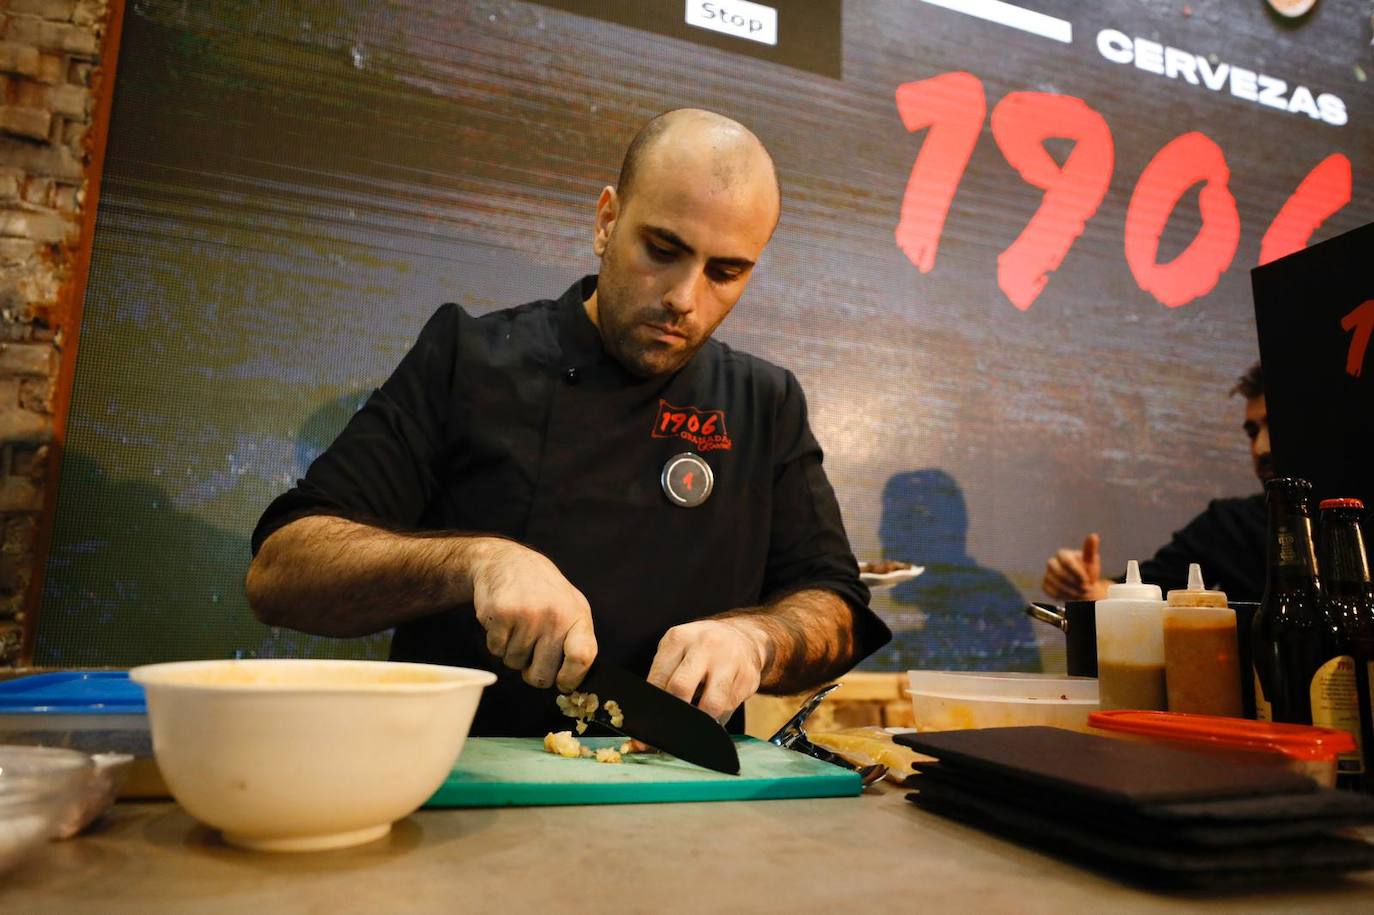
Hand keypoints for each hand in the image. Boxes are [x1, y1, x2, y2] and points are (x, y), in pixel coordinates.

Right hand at [469, 541, 596, 690]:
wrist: (508, 561)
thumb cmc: (544, 592)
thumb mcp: (571, 608)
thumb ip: (577, 643)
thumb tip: (572, 686)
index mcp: (577, 616)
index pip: (582, 657)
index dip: (571, 679)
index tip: (563, 682)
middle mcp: (554, 616)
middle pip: (543, 675)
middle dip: (534, 672)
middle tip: (532, 651)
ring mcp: (526, 615)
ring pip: (515, 664)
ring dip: (513, 652)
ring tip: (518, 626)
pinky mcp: (500, 614)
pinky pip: (496, 651)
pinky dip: (496, 642)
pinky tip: (504, 621)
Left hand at [647, 618, 766, 722]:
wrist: (741, 636)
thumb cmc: (700, 648)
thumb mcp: (677, 651)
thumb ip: (663, 678)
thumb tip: (648, 718)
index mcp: (679, 638)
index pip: (659, 679)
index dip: (652, 707)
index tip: (648, 727)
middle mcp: (705, 645)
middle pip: (681, 688)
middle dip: (674, 713)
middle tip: (672, 725)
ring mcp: (730, 661)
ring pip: (711, 705)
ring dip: (701, 720)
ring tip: (696, 720)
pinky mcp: (748, 677)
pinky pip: (729, 708)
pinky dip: (718, 717)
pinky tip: (714, 711)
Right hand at [1042, 533, 1107, 600]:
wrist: (1082, 586)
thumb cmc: (1087, 571)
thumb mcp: (1091, 560)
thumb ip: (1090, 549)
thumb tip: (1094, 535)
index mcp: (1063, 554)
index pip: (1067, 562)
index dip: (1078, 573)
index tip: (1087, 581)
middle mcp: (1052, 562)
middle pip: (1060, 574)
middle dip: (1074, 583)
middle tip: (1086, 589)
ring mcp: (1047, 574)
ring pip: (1056, 584)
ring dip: (1071, 591)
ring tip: (1082, 594)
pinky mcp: (1045, 585)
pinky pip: (1052, 592)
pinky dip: (1064, 595)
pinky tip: (1072, 595)